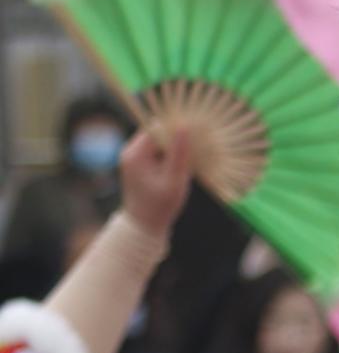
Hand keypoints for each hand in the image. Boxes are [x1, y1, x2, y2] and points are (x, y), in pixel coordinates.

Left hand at [111, 116, 190, 237]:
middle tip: (195, 151)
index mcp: (135, 154)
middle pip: (156, 133)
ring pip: (157, 143)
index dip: (176, 129)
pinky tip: (179, 169)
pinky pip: (156, 152)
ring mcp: (132, 158)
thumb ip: (179, 153)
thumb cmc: (160, 206)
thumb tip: (184, 127)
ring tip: (187, 163)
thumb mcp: (174, 180)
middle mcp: (130, 152)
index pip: (157, 128)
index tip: (196, 136)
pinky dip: (169, 156)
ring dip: (174, 149)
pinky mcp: (138, 165)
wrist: (143, 226)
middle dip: (176, 139)